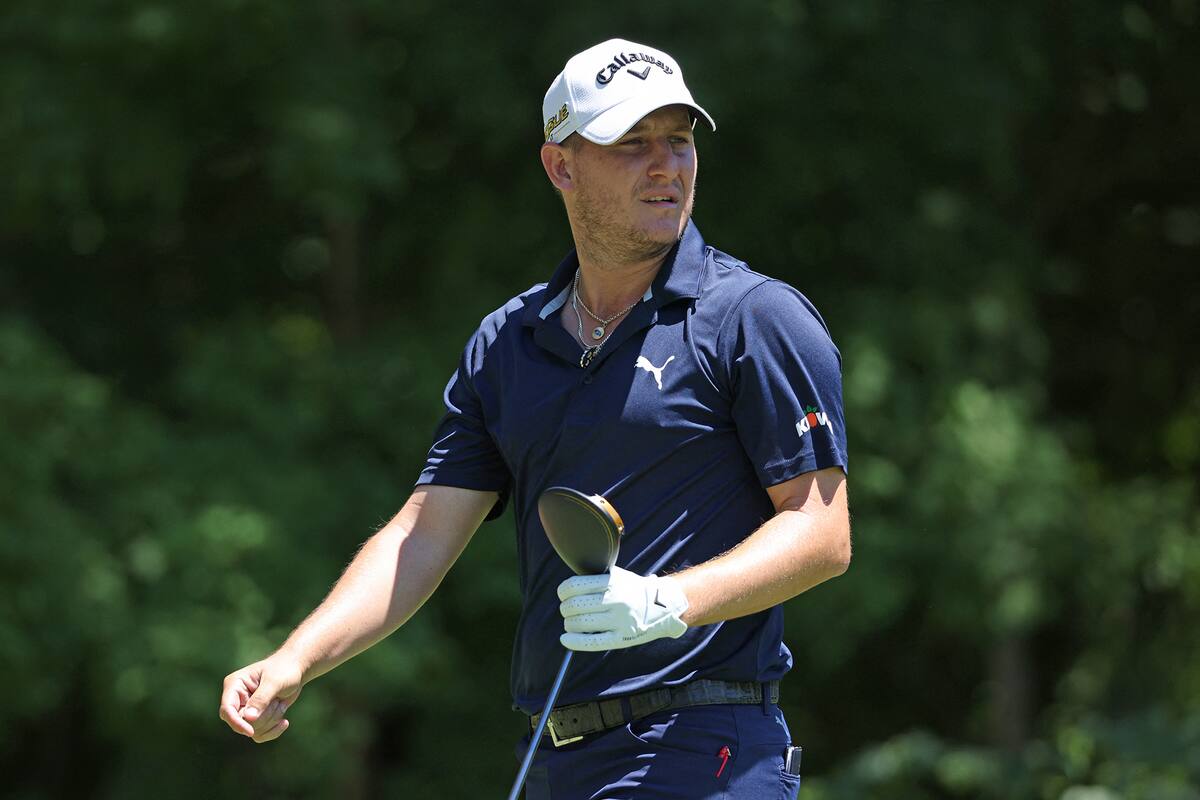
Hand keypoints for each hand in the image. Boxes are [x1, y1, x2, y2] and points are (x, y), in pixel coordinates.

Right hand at [219, 655, 304, 742]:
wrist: (296, 670)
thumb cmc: (285, 670)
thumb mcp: (275, 682)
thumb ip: (261, 699)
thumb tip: (248, 718)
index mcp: (235, 684)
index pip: (227, 709)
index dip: (236, 722)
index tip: (250, 732)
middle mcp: (237, 699)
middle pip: (241, 723)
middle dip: (263, 717)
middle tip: (277, 701)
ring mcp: (246, 710)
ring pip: (252, 730)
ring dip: (271, 721)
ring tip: (280, 703)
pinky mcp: (255, 718)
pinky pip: (259, 735)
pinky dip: (273, 730)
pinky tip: (284, 721)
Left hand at [557, 565, 688, 651]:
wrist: (664, 605)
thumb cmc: (633, 590)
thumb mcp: (618, 576)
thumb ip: (595, 579)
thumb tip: (567, 589)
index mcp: (612, 582)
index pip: (574, 586)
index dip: (563, 592)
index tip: (563, 595)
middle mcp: (615, 600)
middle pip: (575, 606)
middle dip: (566, 609)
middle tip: (567, 610)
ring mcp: (619, 620)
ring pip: (580, 623)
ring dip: (569, 623)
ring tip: (571, 622)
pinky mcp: (622, 638)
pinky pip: (592, 642)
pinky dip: (574, 641)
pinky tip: (565, 638)